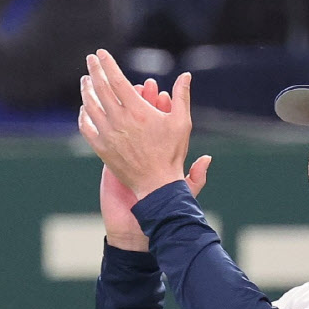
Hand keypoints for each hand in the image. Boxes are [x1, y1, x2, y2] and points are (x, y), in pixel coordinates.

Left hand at [79, 49, 191, 199]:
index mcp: (138, 111)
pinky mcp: (101, 148)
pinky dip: (83, 115)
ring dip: (86, 90)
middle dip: (94, 71)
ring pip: (90, 106)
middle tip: (90, 60)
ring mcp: (108, 134)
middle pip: (100, 88)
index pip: (116, 79)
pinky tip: (84, 109)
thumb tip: (186, 75)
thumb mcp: (182, 122)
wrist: (157, 184)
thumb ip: (181, 96)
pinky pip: (86, 127)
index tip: (101, 53)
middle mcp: (119, 120)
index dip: (107, 64)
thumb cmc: (172, 153)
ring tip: (85, 81)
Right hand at [96, 80, 211, 251]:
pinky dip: (104, 124)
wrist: (140, 224)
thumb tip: (208, 158)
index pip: (160, 126)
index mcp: (159, 155)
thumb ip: (196, 177)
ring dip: (125, 107)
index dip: (162, 109)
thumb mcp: (184, 191)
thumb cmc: (162, 207)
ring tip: (128, 90)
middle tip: (147, 84)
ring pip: (124, 125)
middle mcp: (142, 151)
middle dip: (144, 101)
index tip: (164, 94)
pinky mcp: (108, 162)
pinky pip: (106, 138)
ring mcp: (124, 154)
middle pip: (143, 120)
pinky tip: (100, 109)